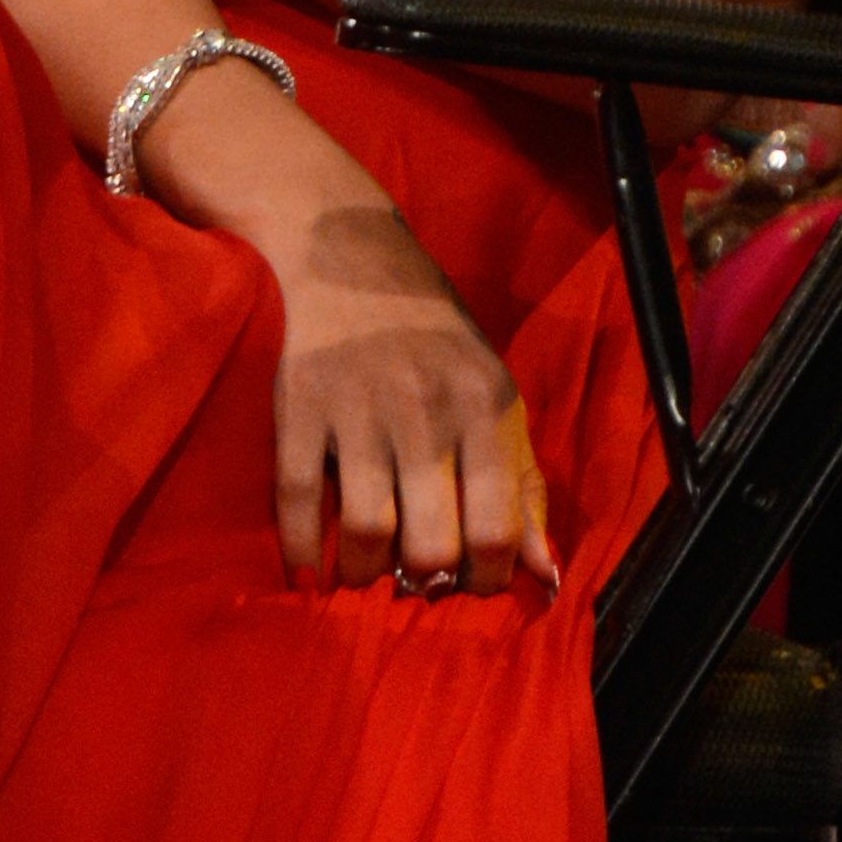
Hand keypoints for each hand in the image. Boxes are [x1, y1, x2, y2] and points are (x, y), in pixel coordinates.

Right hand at [268, 200, 557, 596]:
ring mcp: (358, 406)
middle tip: (415, 577)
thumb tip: (544, 577)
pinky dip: (300, 550)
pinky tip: (308, 571)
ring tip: (364, 570)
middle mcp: (425, 408)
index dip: (486, 579)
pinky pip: (296, 497)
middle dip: (425, 580)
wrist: (354, 260)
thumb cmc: (439, 344)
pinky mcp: (300, 403)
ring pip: (366, 528)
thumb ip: (523, 486)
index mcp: (484, 407)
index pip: (496, 530)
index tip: (468, 580)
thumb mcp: (496, 399)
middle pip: (431, 541)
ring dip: (364, 572)